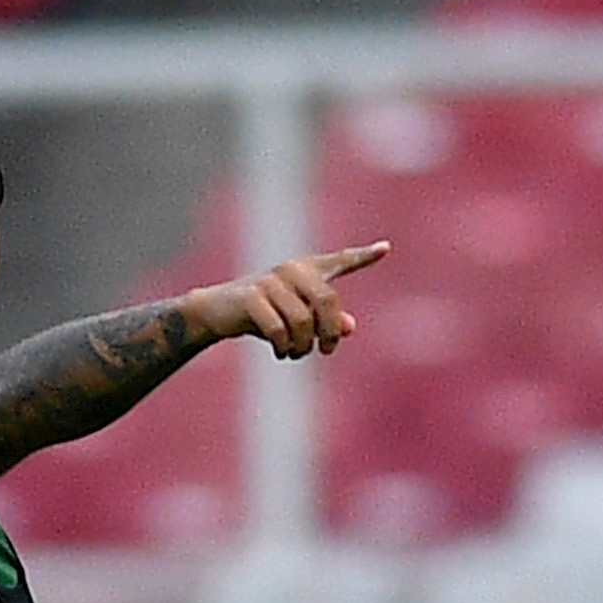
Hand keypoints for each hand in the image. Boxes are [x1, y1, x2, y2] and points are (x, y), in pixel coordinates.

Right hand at [185, 242, 389, 358]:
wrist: (217, 312)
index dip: (362, 257)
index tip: (386, 249)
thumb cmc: (265, 314)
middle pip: (328, 300)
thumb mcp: (297, 318)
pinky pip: (279, 328)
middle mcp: (291, 269)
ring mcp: (270, 280)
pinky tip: (281, 353)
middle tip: (326, 351)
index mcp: (306, 270)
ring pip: (303, 321)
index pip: (339, 261)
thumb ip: (326, 322)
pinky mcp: (250, 296)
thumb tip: (350, 327)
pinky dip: (283, 347)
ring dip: (302, 346)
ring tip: (295, 353)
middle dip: (330, 333)